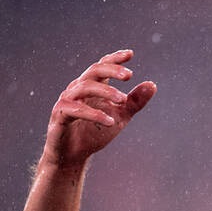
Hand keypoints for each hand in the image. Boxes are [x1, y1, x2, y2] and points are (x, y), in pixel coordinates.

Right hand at [41, 49, 156, 169]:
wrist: (72, 156)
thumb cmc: (93, 133)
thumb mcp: (120, 116)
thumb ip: (134, 101)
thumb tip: (152, 84)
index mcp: (91, 87)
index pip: (102, 66)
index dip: (114, 59)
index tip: (130, 54)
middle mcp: (77, 90)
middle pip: (93, 72)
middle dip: (111, 71)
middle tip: (129, 75)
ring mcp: (66, 101)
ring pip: (84, 87)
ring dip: (105, 92)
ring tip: (123, 100)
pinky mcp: (59, 116)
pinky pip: (74, 109)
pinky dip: (93, 114)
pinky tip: (110, 121)